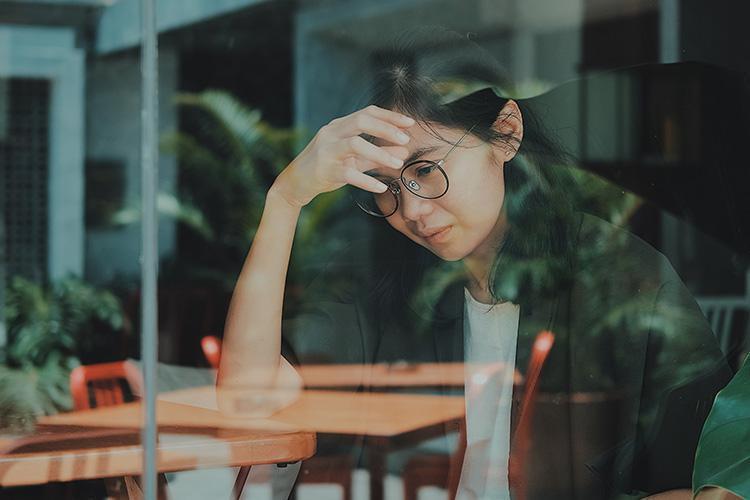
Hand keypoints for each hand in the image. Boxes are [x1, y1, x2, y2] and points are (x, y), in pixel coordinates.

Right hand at [271, 105, 413, 206]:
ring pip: (356, 145)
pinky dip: (367, 181)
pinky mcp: (324, 170)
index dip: (390, 116)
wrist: (295, 183)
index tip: (410, 123)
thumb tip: (404, 151)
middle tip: (406, 140)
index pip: (367, 112)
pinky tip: (381, 187)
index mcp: (339, 126)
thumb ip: (378, 155)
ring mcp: (327, 151)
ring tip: (398, 164)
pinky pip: (349, 174)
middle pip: (362, 121)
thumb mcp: (354, 159)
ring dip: (380, 153)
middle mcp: (332, 133)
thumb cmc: (327, 168)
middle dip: (387, 129)